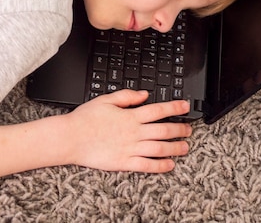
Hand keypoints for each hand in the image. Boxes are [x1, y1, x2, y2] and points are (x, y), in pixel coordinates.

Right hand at [66, 89, 191, 172]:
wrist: (71, 138)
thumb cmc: (85, 119)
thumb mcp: (105, 99)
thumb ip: (127, 96)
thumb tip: (144, 94)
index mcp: (130, 116)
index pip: (158, 110)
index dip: (174, 107)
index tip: (185, 106)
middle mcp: (133, 132)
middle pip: (164, 130)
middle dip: (180, 129)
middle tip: (189, 129)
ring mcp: (130, 148)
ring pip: (159, 148)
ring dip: (175, 148)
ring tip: (184, 147)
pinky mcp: (124, 162)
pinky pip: (147, 165)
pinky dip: (160, 166)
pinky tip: (169, 165)